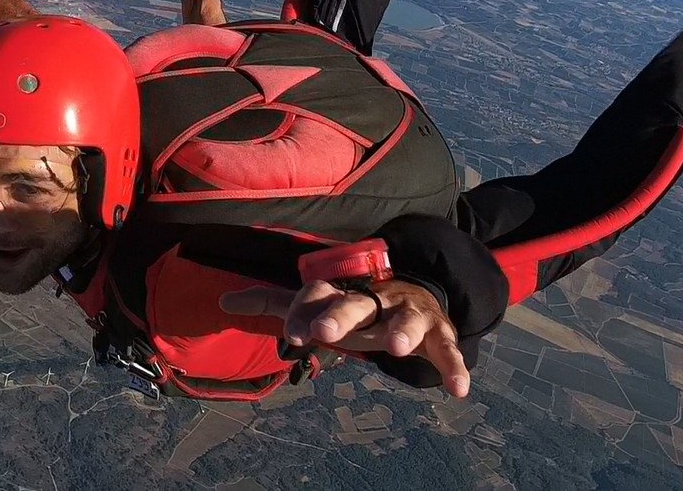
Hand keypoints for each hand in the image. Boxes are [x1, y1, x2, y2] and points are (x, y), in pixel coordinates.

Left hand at [219, 279, 469, 397]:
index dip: (303, 312)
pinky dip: (455, 366)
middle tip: (325, 333)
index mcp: (341, 291)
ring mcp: (406, 311)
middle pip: (355, 303)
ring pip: (405, 318)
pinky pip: (447, 347)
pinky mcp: (437, 330)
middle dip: (340, 315)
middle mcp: (373, 296)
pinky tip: (459, 390)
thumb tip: (224, 301)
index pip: (316, 296)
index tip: (293, 335)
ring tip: (395, 349)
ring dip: (401, 330)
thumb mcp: (318, 305)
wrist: (412, 291)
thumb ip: (275, 305)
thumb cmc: (355, 306)